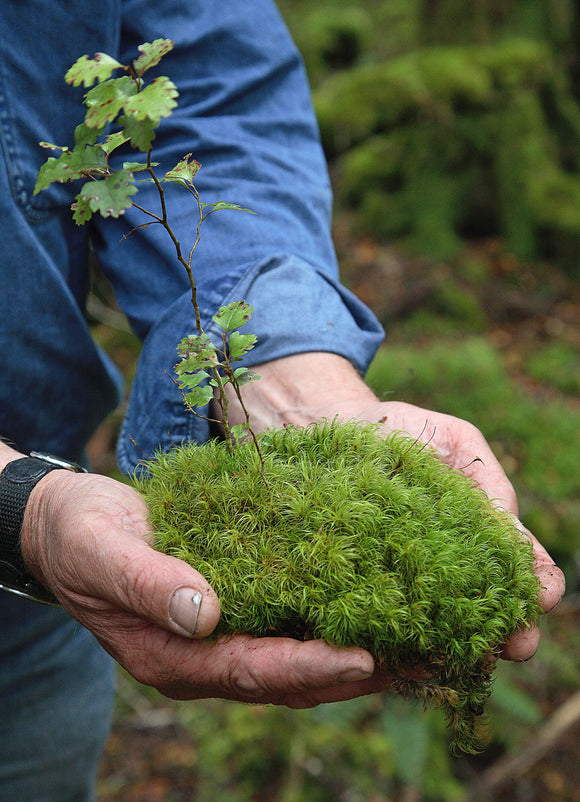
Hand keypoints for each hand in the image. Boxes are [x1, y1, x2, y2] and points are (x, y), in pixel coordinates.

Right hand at [20, 466, 383, 705]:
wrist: (67, 525)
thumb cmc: (80, 536)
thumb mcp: (102, 550)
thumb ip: (145, 582)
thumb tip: (203, 611)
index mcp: (171, 656)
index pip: (250, 670)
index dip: (307, 666)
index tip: (363, 658)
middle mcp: (203, 656)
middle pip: (287, 677)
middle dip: (351, 672)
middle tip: (415, 659)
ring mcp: (220, 635)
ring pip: (295, 655)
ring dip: (351, 653)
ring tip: (411, 642)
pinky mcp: (232, 607)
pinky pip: (287, 623)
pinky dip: (328, 619)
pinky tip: (368, 603)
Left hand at [225, 352, 565, 661]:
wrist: (329, 428)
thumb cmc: (397, 429)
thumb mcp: (452, 440)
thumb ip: (487, 481)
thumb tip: (515, 533)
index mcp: (477, 530)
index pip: (516, 566)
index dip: (535, 585)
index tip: (545, 598)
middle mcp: (446, 564)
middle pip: (485, 609)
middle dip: (507, 631)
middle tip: (517, 644)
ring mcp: (403, 580)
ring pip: (437, 625)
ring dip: (458, 645)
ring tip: (472, 657)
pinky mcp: (359, 587)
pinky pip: (382, 619)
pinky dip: (400, 639)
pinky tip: (409, 653)